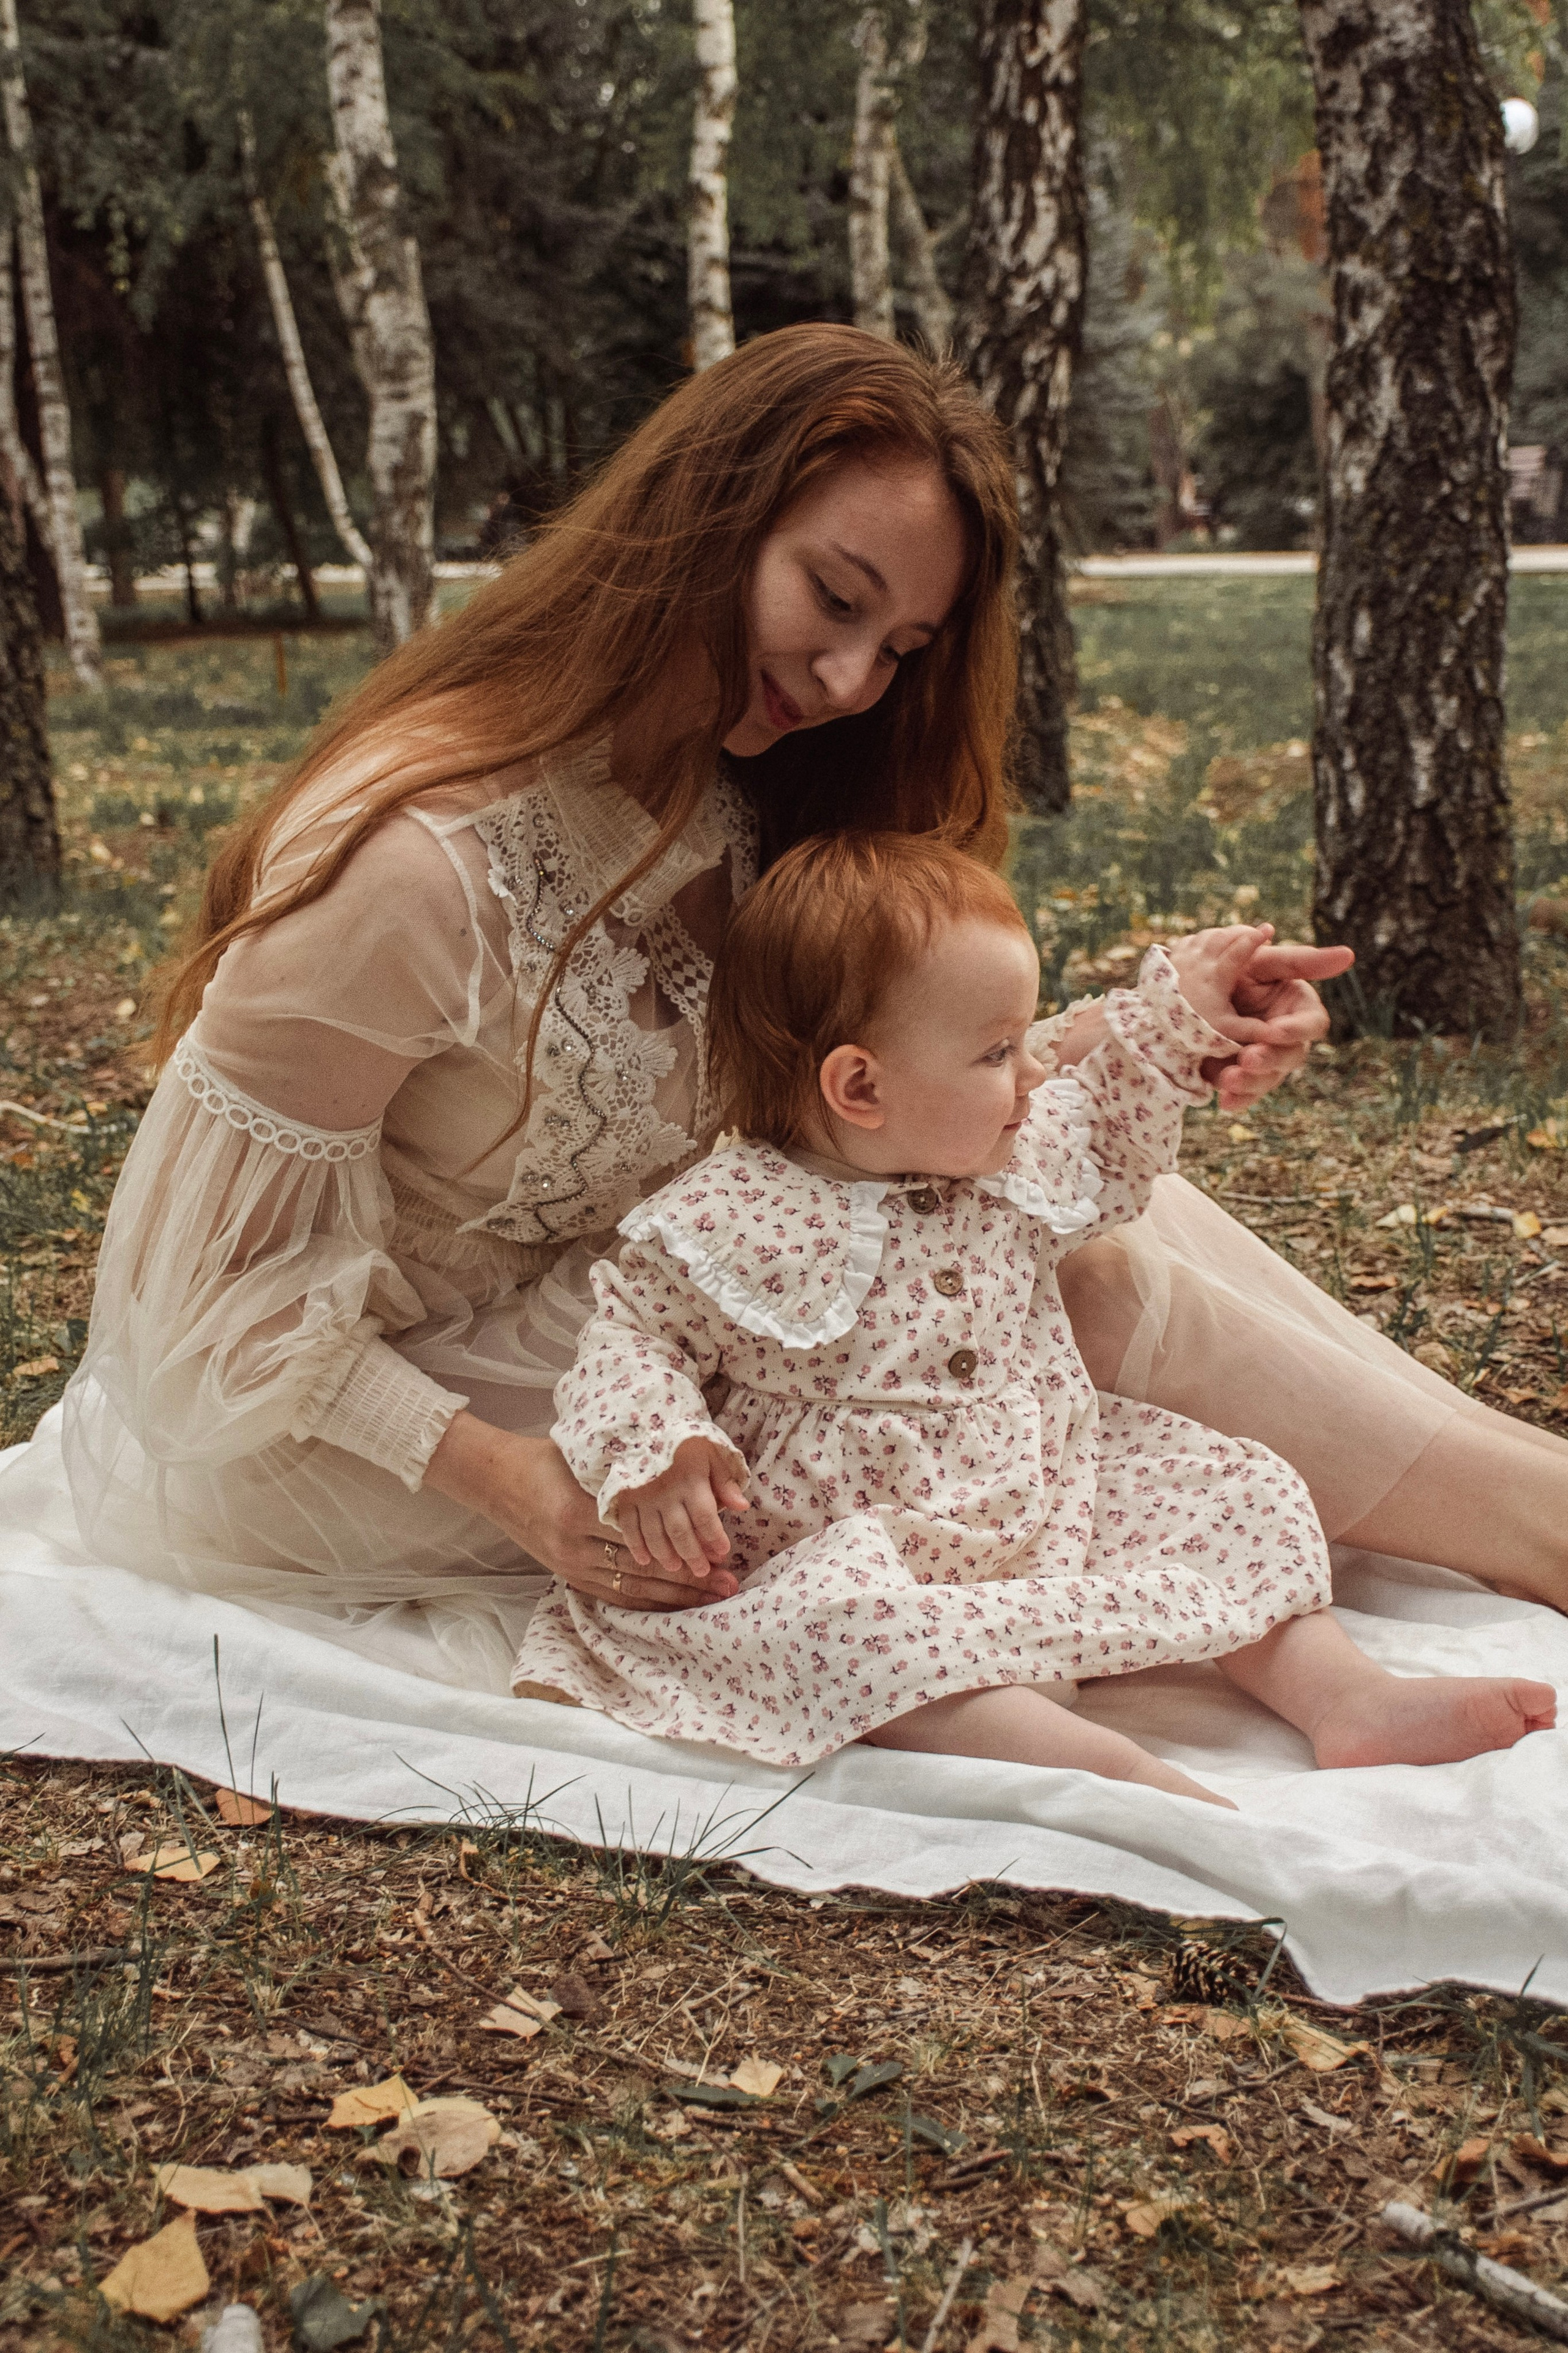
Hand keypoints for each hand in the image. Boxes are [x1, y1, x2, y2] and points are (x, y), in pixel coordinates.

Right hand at [423, 1411, 736, 1608]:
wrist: (496, 1481)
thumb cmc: (545, 1460)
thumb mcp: (587, 1460)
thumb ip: (628, 1475)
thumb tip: (684, 1480)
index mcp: (579, 1511)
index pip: (643, 1538)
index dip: (683, 1548)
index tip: (719, 1552)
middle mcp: (573, 1546)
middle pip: (643, 1570)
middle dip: (689, 1580)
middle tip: (729, 1585)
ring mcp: (570, 1567)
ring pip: (632, 1590)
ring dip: (675, 1598)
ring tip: (713, 1600)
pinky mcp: (568, 1577)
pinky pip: (614, 1597)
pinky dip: (648, 1603)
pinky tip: (676, 1606)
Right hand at [614, 1435, 749, 1578]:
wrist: (646, 1429)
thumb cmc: (686, 1446)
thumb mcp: (712, 1455)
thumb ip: (725, 1482)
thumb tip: (742, 1506)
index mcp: (690, 1480)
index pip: (704, 1516)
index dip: (714, 1537)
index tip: (723, 1552)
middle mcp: (666, 1492)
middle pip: (680, 1531)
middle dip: (693, 1554)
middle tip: (702, 1571)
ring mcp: (643, 1497)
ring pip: (655, 1534)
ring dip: (666, 1555)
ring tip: (677, 1567)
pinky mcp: (625, 1499)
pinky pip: (629, 1528)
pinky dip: (636, 1546)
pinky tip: (645, 1560)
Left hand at [1164, 924, 1353, 1112]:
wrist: (1197, 990)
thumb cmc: (1239, 969)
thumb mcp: (1266, 961)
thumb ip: (1304, 962)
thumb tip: (1350, 954)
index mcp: (1299, 1011)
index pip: (1312, 1025)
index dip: (1296, 1030)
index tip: (1274, 1030)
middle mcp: (1287, 1040)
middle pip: (1290, 1057)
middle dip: (1270, 1059)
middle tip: (1248, 1057)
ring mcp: (1266, 1061)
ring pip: (1268, 1079)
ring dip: (1251, 1082)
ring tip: (1229, 1079)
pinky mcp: (1244, 1077)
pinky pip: (1246, 1095)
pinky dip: (1237, 1099)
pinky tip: (1225, 1102)